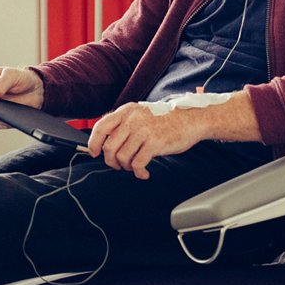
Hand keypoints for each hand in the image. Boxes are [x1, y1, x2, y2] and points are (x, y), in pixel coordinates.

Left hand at [87, 103, 204, 179]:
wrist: (190, 120)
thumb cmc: (165, 120)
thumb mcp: (141, 115)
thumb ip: (124, 125)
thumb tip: (105, 144)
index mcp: (127, 111)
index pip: (101, 127)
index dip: (94, 143)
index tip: (95, 153)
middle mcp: (133, 119)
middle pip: (109, 147)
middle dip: (111, 161)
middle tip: (119, 165)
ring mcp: (143, 131)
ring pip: (122, 157)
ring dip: (126, 167)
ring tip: (135, 167)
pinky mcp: (154, 143)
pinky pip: (137, 164)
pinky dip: (139, 172)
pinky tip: (144, 173)